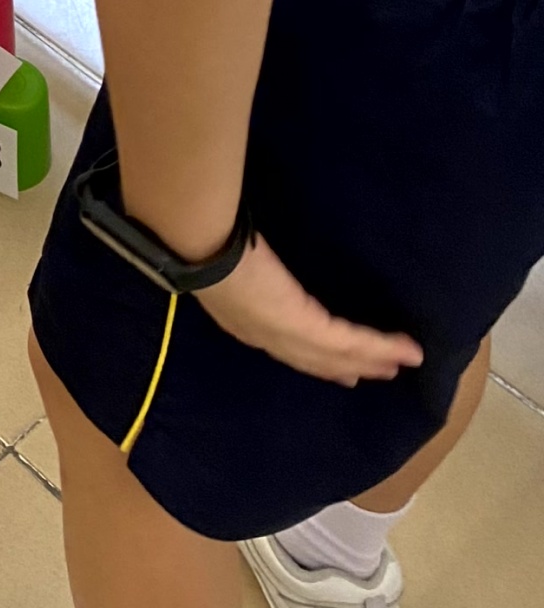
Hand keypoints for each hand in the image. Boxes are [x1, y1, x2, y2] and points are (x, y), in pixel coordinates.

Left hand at [196, 235, 422, 385]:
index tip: (335, 365)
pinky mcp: (305, 326)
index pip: (285, 344)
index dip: (312, 356)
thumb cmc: (207, 235)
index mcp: (244, 318)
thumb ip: (250, 256)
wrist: (200, 242)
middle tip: (377, 373)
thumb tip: (261, 241)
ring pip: (336, 356)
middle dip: (344, 367)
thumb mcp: (231, 254)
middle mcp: (264, 335)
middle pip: (313, 359)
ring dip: (371, 361)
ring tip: (399, 365)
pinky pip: (350, 341)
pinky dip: (381, 346)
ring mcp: (285, 335)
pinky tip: (407, 349)